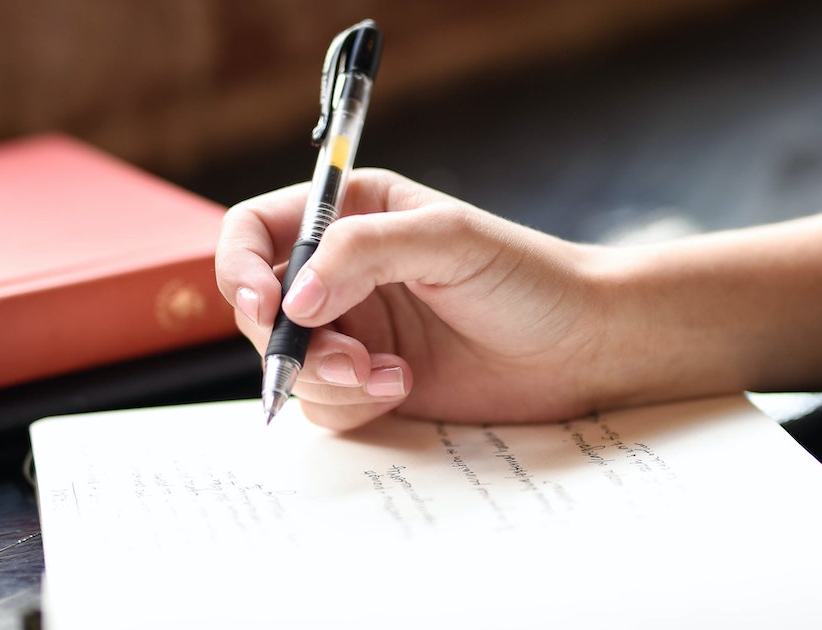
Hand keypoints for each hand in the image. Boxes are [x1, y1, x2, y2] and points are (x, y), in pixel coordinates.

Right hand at [216, 169, 617, 429]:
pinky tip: (404, 387)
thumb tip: (292, 300)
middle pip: (261, 308)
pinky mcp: (369, 382)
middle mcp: (341, 271)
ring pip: (287, 363)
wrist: (581, 347)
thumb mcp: (448, 240)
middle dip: (293, 342)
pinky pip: (322, 404)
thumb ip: (363, 252)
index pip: (255, 231)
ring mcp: (353, 330)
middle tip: (347, 358)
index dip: (240, 268)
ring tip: (390, 375)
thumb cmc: (527, 277)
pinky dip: (353, 404)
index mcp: (351, 214)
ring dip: (327, 378)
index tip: (265, 305)